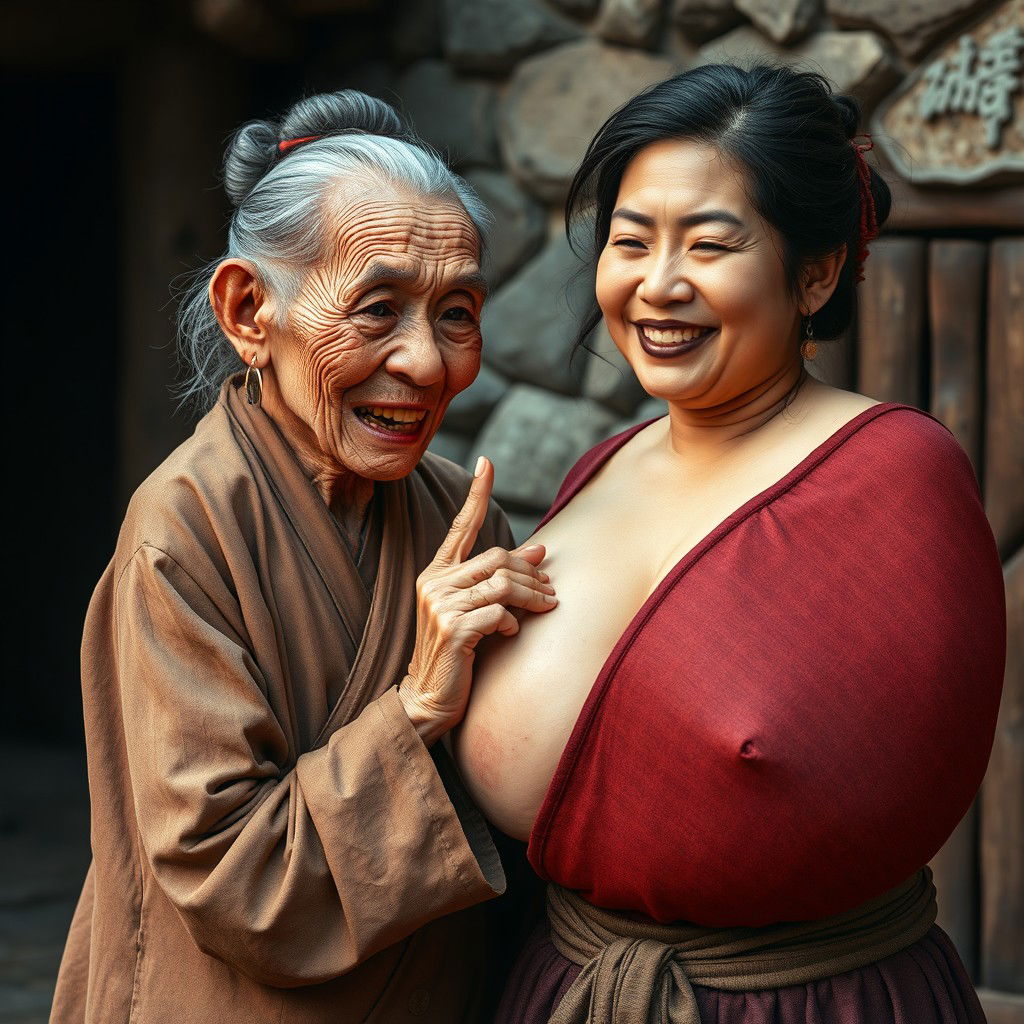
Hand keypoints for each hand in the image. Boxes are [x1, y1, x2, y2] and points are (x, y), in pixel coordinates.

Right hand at [399, 456, 556, 745]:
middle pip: (498, 558)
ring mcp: (441, 605)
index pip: (461, 527)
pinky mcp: (453, 629)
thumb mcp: (477, 608)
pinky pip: (498, 614)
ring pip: (503, 584)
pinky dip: (511, 624)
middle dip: (532, 573)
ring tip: (546, 608)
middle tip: (552, 591)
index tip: (487, 462)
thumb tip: (541, 546)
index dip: (476, 494)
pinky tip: (508, 635)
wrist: (428, 696)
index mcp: (437, 572)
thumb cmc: (458, 651)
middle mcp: (434, 583)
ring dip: (532, 597)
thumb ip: (502, 578)